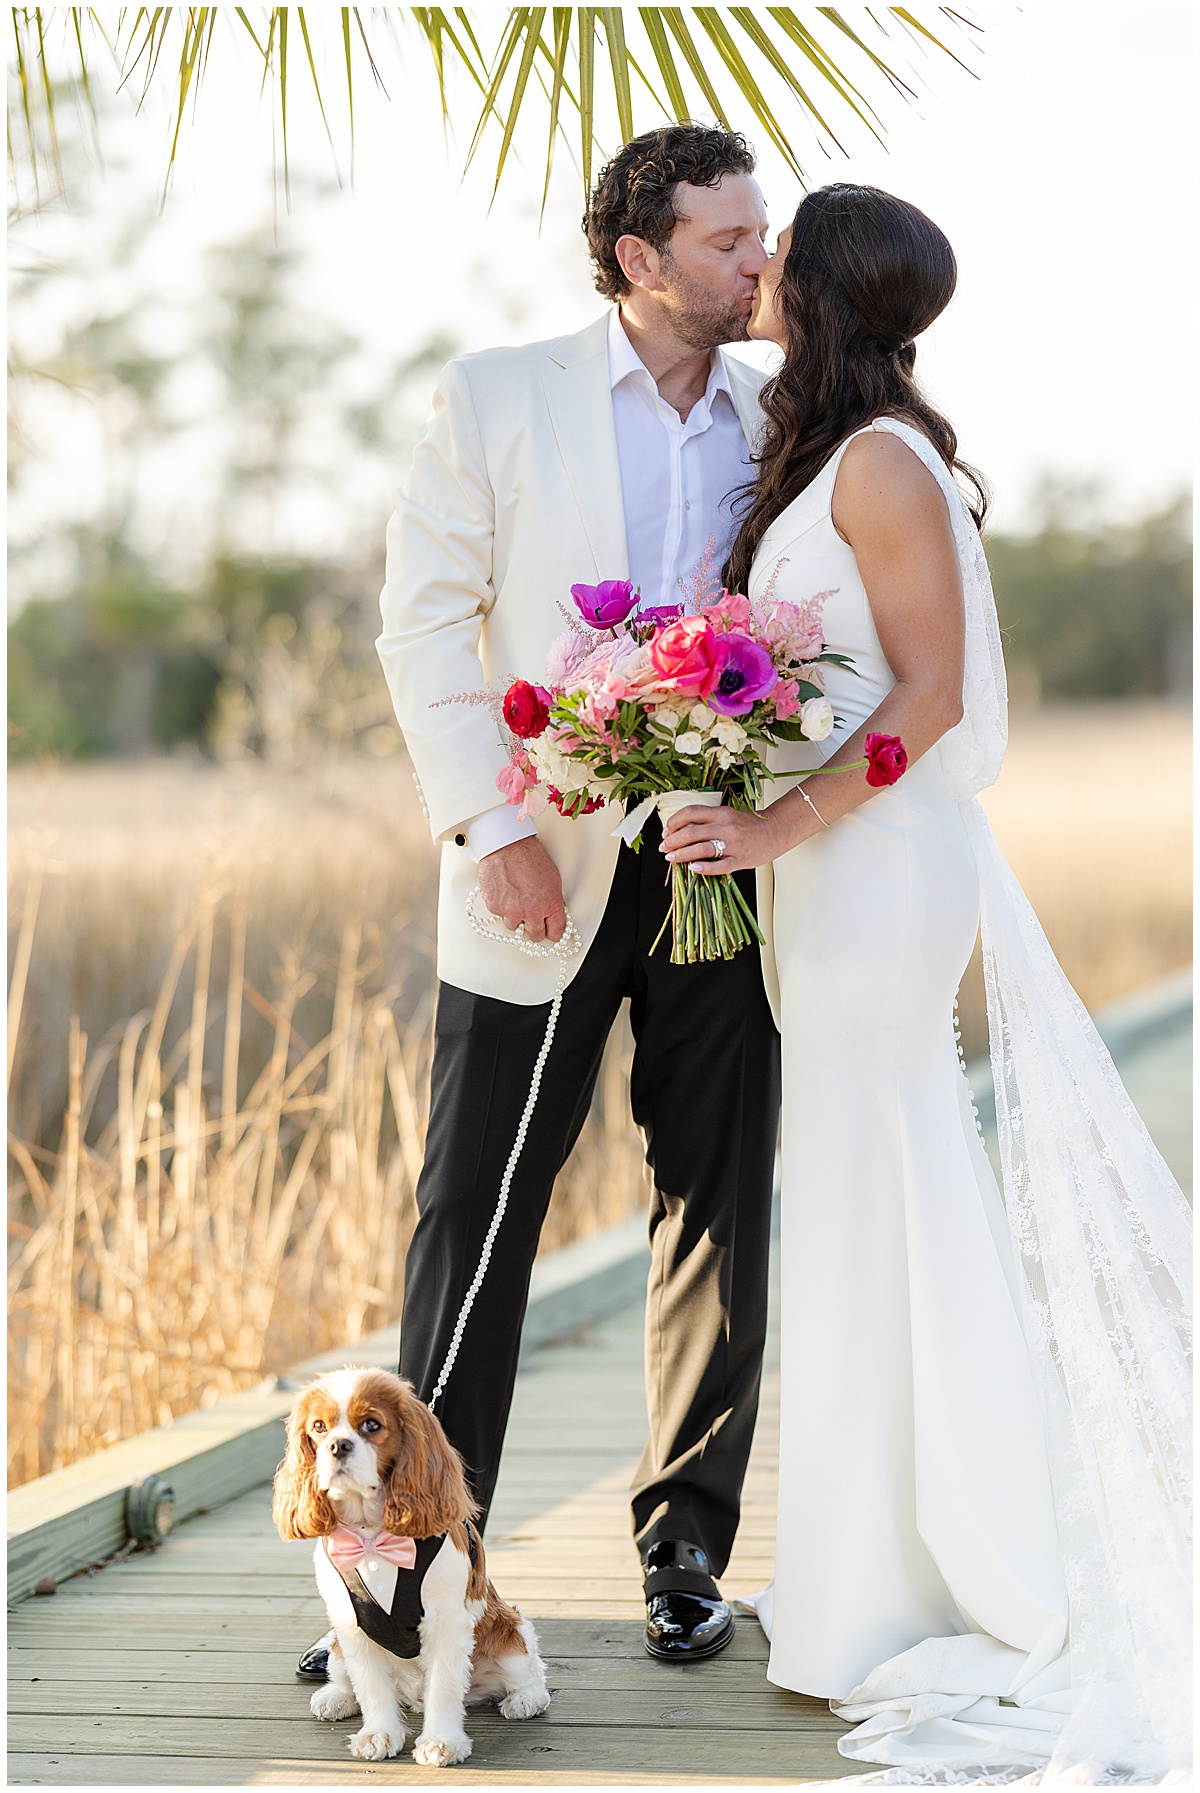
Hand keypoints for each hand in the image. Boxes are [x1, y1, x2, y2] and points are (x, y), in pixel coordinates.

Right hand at [477, 835, 565, 942]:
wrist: (507, 845)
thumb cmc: (529, 856)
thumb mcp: (552, 879)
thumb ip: (552, 902)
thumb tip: (551, 915)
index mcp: (550, 904)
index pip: (556, 933)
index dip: (553, 931)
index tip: (551, 930)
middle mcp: (531, 911)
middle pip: (535, 937)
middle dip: (535, 928)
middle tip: (533, 919)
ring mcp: (511, 911)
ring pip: (515, 927)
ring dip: (516, 917)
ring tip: (516, 899)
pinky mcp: (494, 907)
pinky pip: (500, 915)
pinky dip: (502, 907)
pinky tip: (506, 892)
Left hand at [660, 805, 779, 874]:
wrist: (776, 831)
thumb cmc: (750, 824)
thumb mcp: (728, 814)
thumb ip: (708, 820)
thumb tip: (681, 830)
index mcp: (721, 813)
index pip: (690, 813)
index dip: (673, 822)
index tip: (666, 831)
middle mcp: (726, 827)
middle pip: (691, 832)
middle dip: (672, 841)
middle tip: (664, 848)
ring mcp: (733, 844)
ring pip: (701, 849)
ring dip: (681, 855)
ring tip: (671, 858)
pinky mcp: (740, 860)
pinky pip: (719, 866)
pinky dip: (704, 868)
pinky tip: (693, 869)